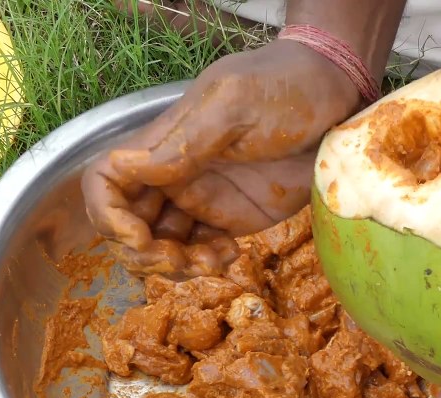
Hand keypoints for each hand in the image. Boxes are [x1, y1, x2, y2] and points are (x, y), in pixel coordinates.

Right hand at [82, 39, 362, 258]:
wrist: (335, 100)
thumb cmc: (284, 89)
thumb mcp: (234, 105)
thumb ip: (185, 142)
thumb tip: (132, 169)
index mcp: (163, 145)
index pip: (105, 181)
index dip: (108, 215)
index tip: (139, 237)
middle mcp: (174, 176)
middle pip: (127, 224)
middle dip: (143, 253)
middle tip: (179, 261)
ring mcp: (202, 200)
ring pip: (161, 246)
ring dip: (175, 266)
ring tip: (211, 261)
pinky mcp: (232, 220)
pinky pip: (200, 253)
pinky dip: (206, 265)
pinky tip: (231, 256)